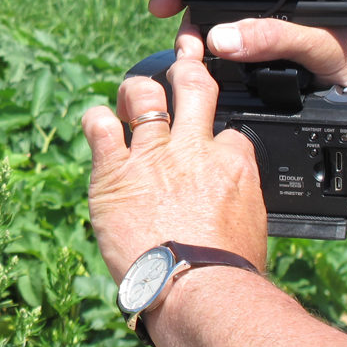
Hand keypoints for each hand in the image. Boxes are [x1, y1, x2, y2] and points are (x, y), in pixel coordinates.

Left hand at [83, 24, 266, 281]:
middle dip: (186, 67)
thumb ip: (236, 201)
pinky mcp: (114, 169)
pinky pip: (100, 125)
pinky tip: (97, 122)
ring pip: (144, 95)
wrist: (194, 287)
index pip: (228, 130)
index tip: (209, 143)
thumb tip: (229, 205)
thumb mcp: (249, 227)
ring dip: (136, 89)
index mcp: (232, 163)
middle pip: (193, 86)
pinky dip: (96, 118)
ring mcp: (152, 155)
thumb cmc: (223, 271)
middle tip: (182, 59)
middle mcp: (193, 149)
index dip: (217, 135)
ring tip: (134, 93)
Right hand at [148, 0, 346, 94]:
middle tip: (177, 43)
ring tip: (188, 63)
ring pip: (221, 37)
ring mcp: (273, 42)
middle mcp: (276, 11)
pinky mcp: (273, 71)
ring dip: (198, 48)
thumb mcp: (321, 46)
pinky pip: (233, 66)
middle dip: (188, 18)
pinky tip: (205, 80)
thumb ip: (272, 37)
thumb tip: (219, 38)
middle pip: (216, 4)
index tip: (165, 1)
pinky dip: (213, 72)